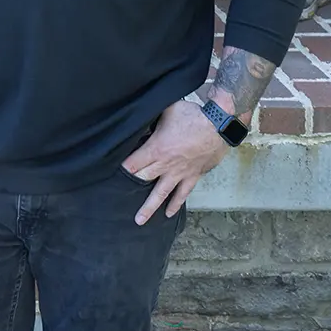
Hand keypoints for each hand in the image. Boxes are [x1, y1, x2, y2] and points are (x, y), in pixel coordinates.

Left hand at [122, 98, 230, 224]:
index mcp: (156, 148)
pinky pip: (182, 194)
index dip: (122, 169)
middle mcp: (165, 164)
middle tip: (117, 198)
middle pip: (143, 179)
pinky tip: (168, 213)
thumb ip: (153, 117)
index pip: (133, 163)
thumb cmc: (192, 116)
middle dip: (130, 188)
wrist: (219, 125)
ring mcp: (179, 173)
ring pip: (161, 193)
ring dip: (149, 207)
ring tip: (139, 220)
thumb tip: (142, 115)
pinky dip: (175, 204)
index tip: (111, 174)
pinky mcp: (192, 176)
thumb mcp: (167, 110)